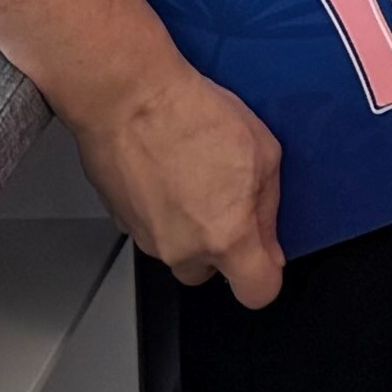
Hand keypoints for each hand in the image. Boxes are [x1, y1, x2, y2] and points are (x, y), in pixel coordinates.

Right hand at [76, 61, 286, 308]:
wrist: (130, 98)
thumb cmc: (193, 115)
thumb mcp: (264, 152)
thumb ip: (268, 207)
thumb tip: (267, 238)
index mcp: (227, 236)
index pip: (256, 293)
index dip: (265, 276)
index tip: (266, 259)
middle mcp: (184, 249)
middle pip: (210, 273)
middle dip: (221, 247)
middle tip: (226, 201)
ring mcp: (149, 239)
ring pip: (179, 250)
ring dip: (189, 227)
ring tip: (194, 177)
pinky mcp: (123, 223)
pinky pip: (152, 229)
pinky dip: (162, 210)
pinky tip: (169, 173)